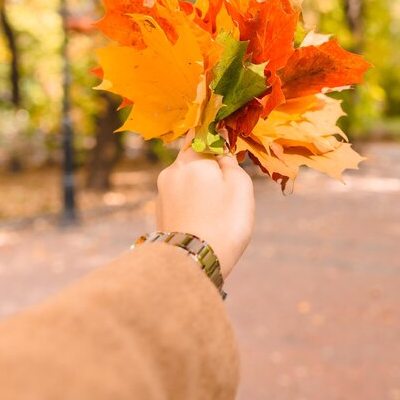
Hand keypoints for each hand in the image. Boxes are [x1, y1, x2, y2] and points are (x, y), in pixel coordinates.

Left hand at [156, 147, 254, 277]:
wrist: (192, 263)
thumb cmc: (224, 221)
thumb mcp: (240, 185)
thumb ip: (229, 162)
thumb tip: (220, 152)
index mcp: (190, 160)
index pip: (199, 136)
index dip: (214, 140)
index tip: (226, 153)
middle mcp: (171, 172)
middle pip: (192, 160)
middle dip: (208, 169)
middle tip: (227, 190)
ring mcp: (162, 194)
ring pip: (185, 181)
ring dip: (200, 188)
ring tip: (217, 211)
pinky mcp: (159, 214)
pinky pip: (179, 200)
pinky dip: (191, 204)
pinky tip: (204, 222)